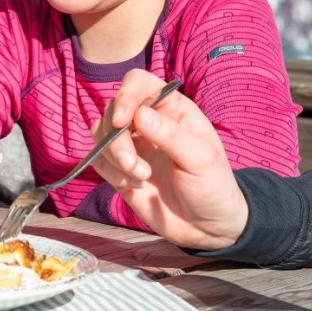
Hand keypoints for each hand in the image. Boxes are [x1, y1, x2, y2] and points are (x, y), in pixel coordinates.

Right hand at [91, 69, 248, 249]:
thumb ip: (171, 135)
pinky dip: (111, 172)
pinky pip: (98, 159)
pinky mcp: (119, 168)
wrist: (207, 227)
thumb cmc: (213, 186)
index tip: (121, 121)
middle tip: (133, 166)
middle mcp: (146, 121)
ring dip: (114, 157)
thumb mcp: (201, 160)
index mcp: (171, 108)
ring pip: (100, 134)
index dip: (125, 95)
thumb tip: (139, 114)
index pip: (137, 83)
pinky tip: (134, 186)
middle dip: (117, 139)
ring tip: (140, 178)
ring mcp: (132, 144)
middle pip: (113, 110)